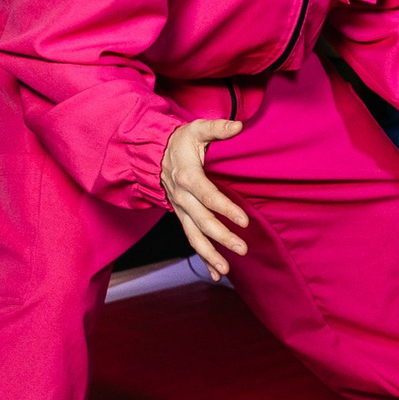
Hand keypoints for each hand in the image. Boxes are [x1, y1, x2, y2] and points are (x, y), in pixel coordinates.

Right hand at [160, 118, 248, 276]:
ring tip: (225, 270)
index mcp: (187, 177)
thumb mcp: (196, 129)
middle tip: (243, 248)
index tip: (244, 220)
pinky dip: (203, 258)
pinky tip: (216, 273)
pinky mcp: (181, 217)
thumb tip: (238, 125)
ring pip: (193, 236)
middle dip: (222, 237)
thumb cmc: (180, 141)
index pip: (208, 196)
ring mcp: (180, 210)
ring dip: (209, 254)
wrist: (154, 154)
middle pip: (202, 221)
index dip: (226, 209)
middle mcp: (181, 197)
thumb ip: (217, 128)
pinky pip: (191, 239)